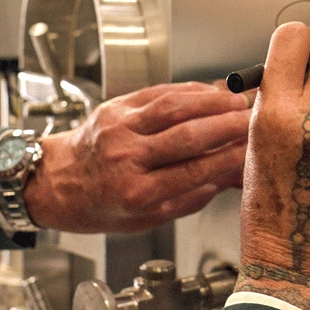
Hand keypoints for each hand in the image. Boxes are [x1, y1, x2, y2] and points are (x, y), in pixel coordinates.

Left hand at [22, 81, 251, 232]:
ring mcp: (119, 127)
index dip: (229, 157)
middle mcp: (126, 157)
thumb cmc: (97, 205)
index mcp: (135, 192)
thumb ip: (188, 198)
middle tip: (256, 120)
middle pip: (189, 135)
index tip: (254, 151)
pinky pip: (157, 93)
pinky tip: (208, 91)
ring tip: (238, 101)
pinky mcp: (115, 107)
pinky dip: (188, 90)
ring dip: (212, 101)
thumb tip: (227, 180)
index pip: (194, 171)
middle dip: (229, 125)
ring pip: (175, 107)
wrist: (53, 182)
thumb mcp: (145, 218)